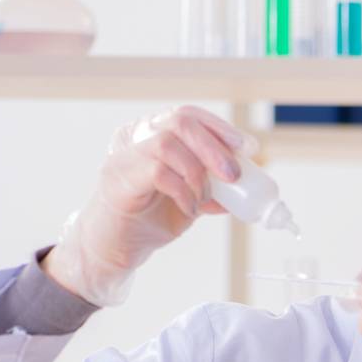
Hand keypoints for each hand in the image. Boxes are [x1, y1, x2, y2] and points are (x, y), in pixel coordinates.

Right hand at [45, 105, 249, 307]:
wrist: (115, 247)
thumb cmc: (148, 220)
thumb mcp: (189, 201)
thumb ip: (211, 189)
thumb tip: (243, 187)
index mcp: (154, 136)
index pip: (188, 115)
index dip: (220, 128)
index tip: (247, 147)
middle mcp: (137, 138)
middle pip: (180, 121)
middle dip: (215, 146)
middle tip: (233, 175)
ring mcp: (125, 156)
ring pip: (168, 144)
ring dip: (198, 173)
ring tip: (203, 198)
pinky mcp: (119, 178)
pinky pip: (159, 172)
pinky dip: (183, 191)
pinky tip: (189, 208)